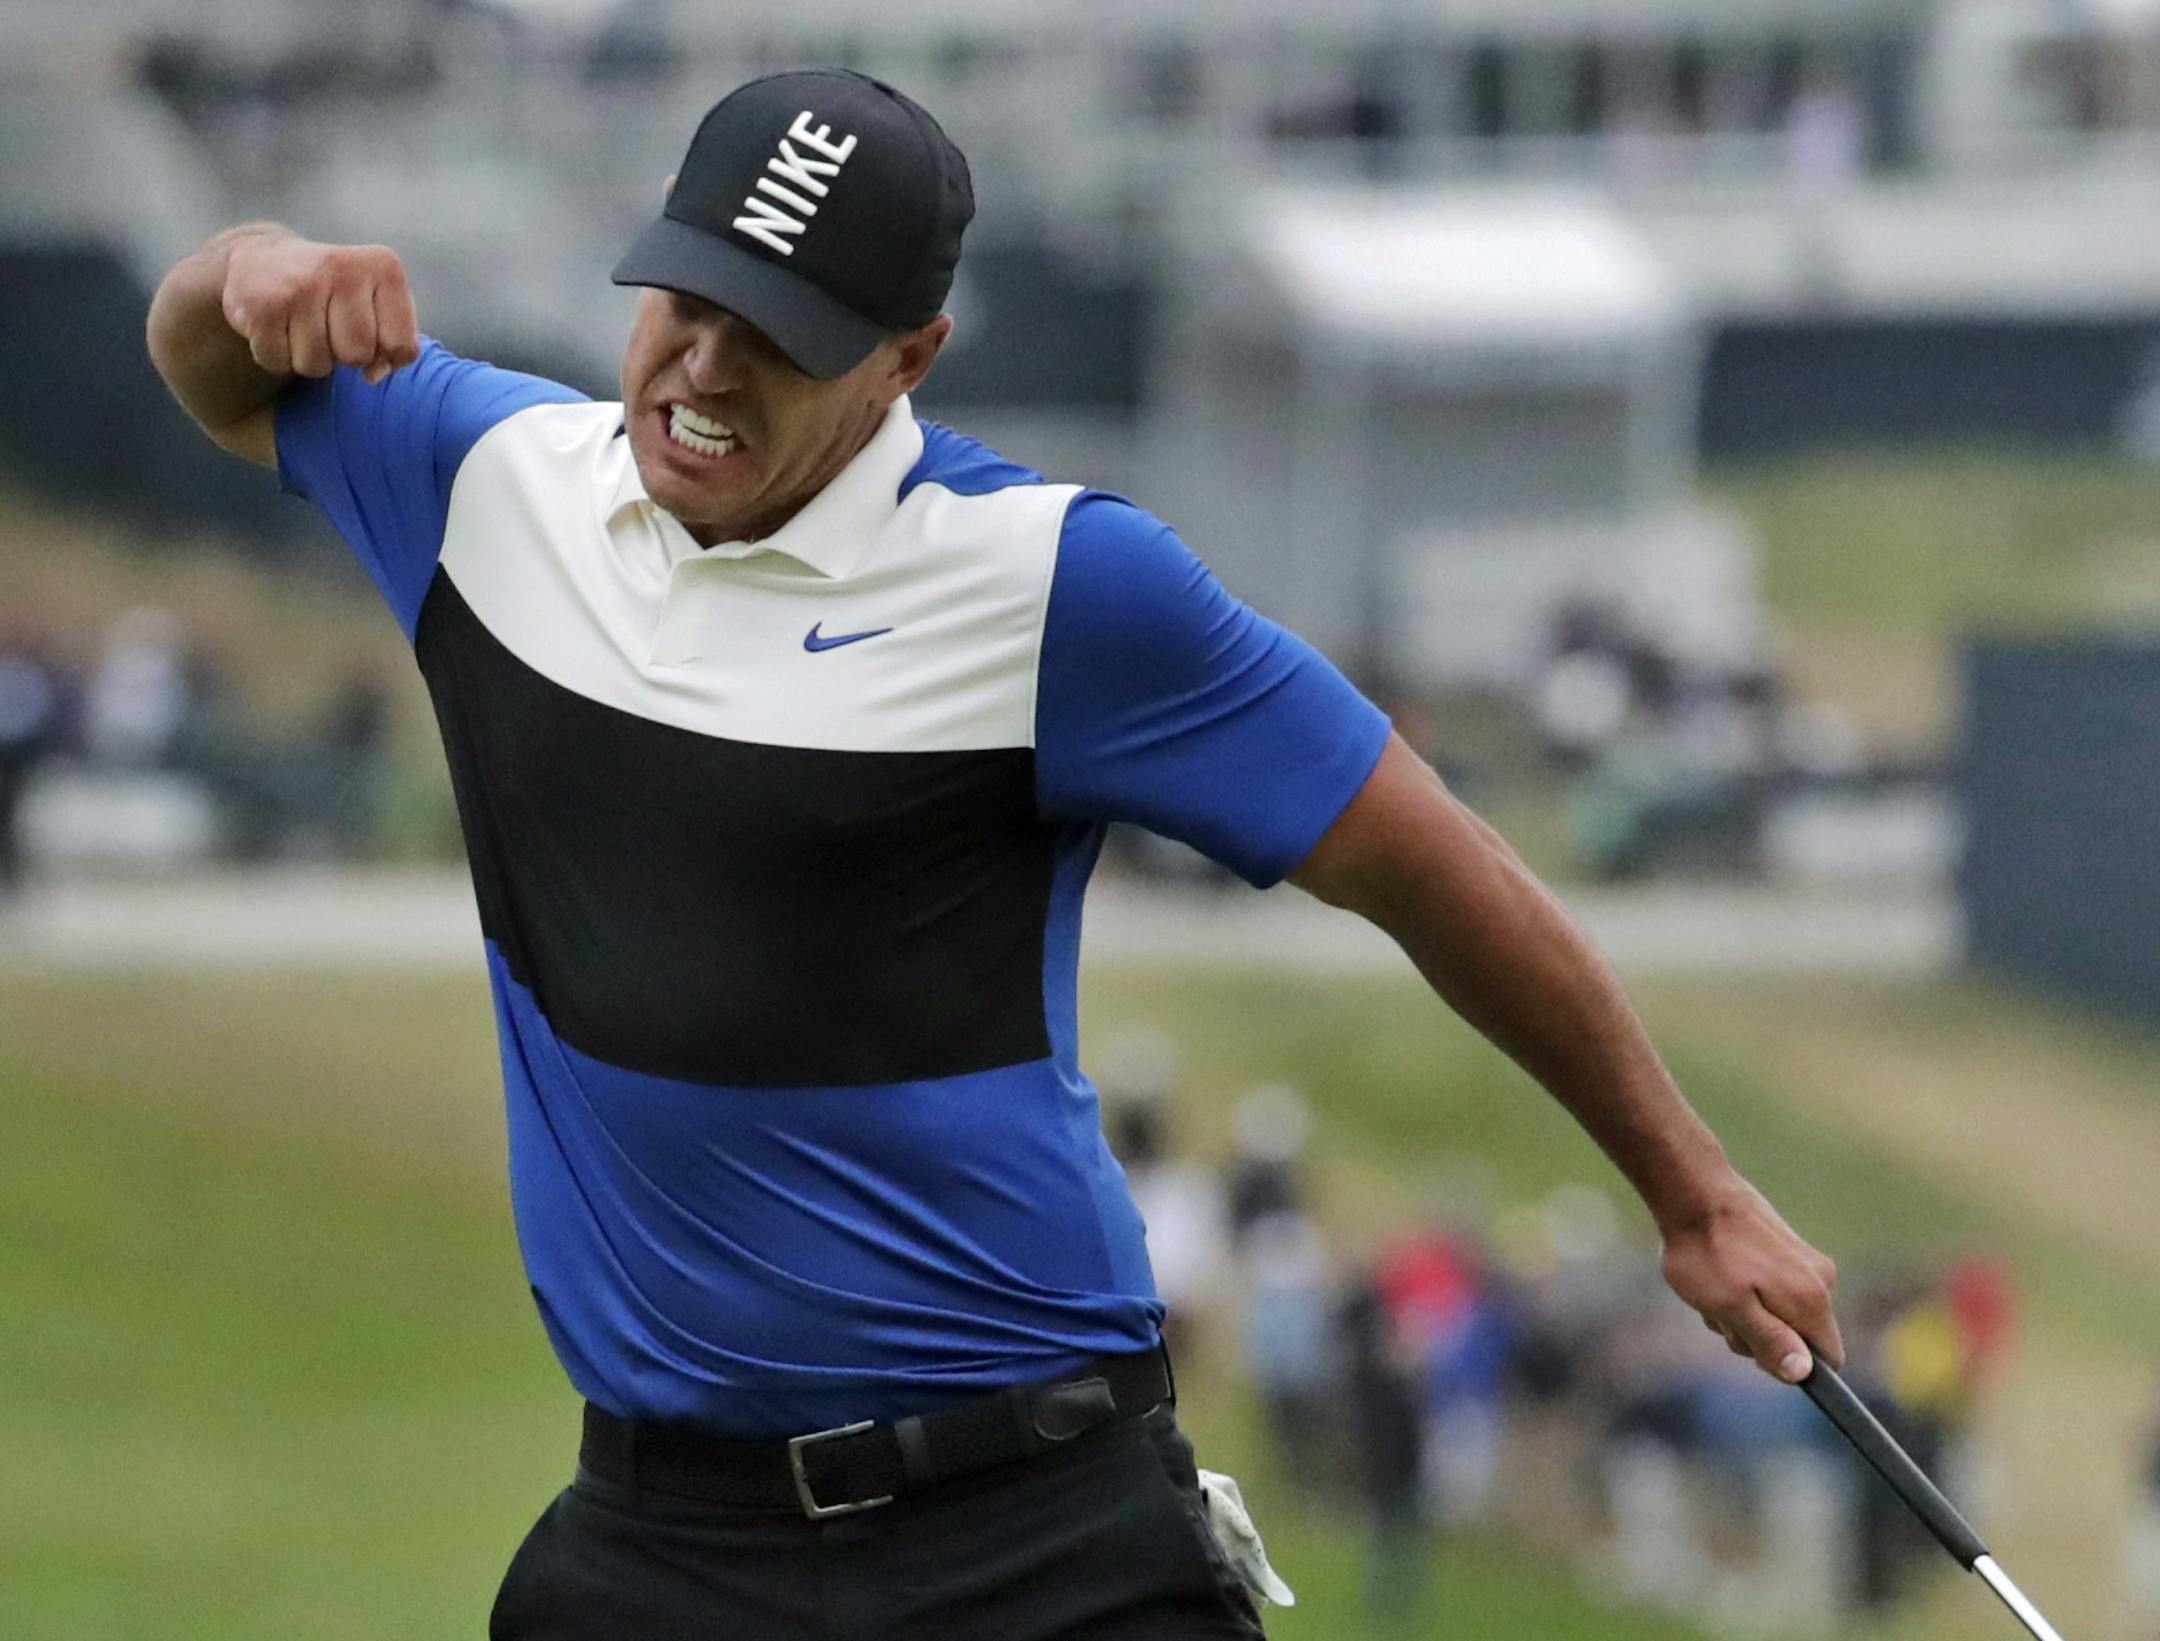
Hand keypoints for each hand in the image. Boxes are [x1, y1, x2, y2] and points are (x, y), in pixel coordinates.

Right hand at [220, 230, 420, 384]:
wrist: (259, 258)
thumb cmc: (329, 291)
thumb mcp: (374, 301)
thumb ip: (394, 340)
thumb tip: (374, 374)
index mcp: (382, 266)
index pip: (402, 345)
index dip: (384, 354)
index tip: (366, 331)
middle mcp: (343, 268)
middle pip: (358, 355)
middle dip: (341, 354)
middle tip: (324, 324)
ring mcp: (301, 285)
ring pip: (318, 365)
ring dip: (307, 357)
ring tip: (298, 323)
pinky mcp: (264, 304)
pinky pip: (279, 362)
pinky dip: (276, 356)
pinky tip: (275, 325)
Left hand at [1658, 1173, 1841, 1383]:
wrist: (1692, 1189)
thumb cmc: (1706, 1252)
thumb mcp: (1730, 1308)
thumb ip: (1769, 1341)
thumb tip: (1803, 1372)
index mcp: (1812, 1299)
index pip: (1827, 1359)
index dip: (1790, 1364)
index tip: (1753, 1346)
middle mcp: (1821, 1279)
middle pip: (1798, 1337)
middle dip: (1757, 1335)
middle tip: (1720, 1310)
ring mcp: (1805, 1260)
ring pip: (1779, 1311)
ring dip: (1743, 1311)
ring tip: (1713, 1285)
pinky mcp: (1787, 1247)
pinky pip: (1771, 1287)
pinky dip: (1742, 1288)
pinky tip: (1716, 1270)